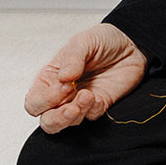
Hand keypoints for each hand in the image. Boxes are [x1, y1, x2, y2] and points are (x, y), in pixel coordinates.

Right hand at [24, 23, 148, 133]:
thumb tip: (63, 77)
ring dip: (76, 115)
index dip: (45, 100)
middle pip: (47, 121)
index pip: (34, 102)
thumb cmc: (102, 40)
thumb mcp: (84, 41)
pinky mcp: (98, 106)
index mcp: (50, 78)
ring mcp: (79, 102)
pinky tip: (99, 97)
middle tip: (72, 107)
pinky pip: (90, 118)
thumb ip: (72, 58)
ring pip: (67, 124)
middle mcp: (61, 95)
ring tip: (89, 96)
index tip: (64, 85)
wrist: (131, 44)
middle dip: (57, 119)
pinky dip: (93, 110)